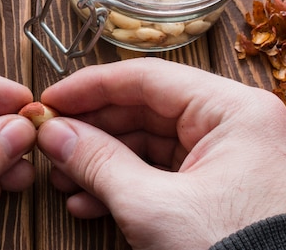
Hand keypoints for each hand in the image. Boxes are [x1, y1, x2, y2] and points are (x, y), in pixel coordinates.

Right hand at [36, 58, 285, 249]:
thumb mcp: (153, 207)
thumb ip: (97, 161)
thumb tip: (53, 133)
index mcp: (233, 110)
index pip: (147, 78)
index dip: (91, 87)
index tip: (52, 99)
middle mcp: (232, 126)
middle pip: (143, 111)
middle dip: (92, 132)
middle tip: (51, 143)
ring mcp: (224, 159)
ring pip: (146, 144)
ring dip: (101, 163)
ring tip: (63, 180)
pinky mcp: (214, 190)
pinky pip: (158, 174)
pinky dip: (122, 186)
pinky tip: (88, 203)